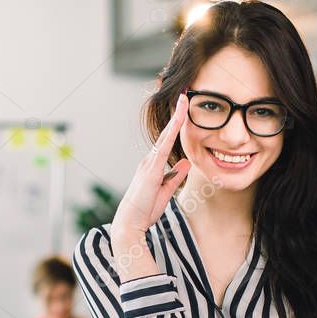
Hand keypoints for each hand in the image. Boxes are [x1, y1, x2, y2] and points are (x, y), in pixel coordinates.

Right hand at [112, 93, 191, 241]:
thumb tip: (186, 162)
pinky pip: (164, 145)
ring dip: (176, 116)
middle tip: (186, 95)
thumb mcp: (166, 191)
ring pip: (166, 135)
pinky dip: (172, 131)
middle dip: (177, 113)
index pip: (167, 141)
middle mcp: (149, 160)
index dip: (176, 125)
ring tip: (185, 99)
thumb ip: (176, 176)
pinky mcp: (151, 168)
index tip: (184, 110)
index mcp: (153, 166)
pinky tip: (180, 119)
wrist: (130, 223)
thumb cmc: (144, 210)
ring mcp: (149, 162)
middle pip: (166, 132)